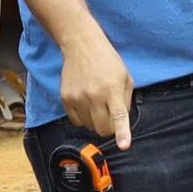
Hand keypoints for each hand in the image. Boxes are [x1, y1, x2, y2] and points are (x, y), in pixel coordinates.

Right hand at [61, 32, 135, 149]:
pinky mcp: (65, 99)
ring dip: (95, 121)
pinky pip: (76, 121)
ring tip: (97, 103)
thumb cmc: (107, 60)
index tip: (124, 146)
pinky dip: (83, 117)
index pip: (119, 116)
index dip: (122, 133)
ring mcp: (78, 98)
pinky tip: (86, 103)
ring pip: (89, 127)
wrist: (81, 45)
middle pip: (103, 129)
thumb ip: (126, 100)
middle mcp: (94, 95)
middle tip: (110, 115)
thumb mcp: (125, 77)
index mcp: (112, 89)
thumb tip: (122, 122)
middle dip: (109, 128)